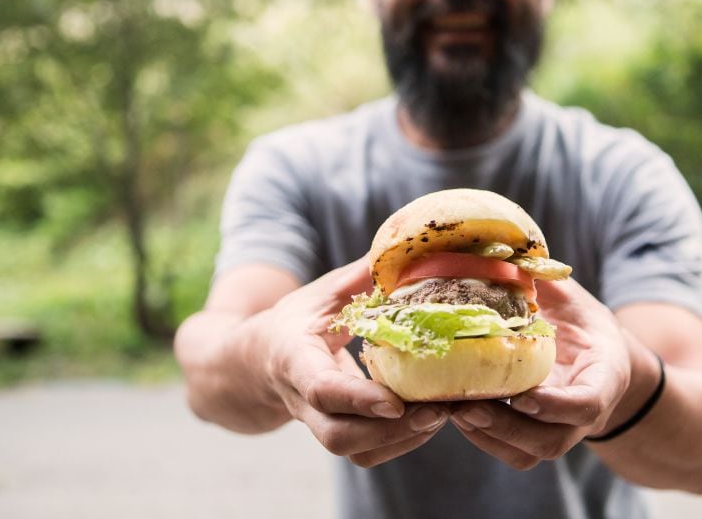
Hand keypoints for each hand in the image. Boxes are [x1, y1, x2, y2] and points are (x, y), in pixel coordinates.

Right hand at [262, 257, 448, 466]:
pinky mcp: (338, 432)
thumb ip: (362, 276)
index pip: (320, 388)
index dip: (357, 399)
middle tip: (437, 410)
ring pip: (355, 452)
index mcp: (295, 359)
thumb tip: (405, 248)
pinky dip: (402, 443)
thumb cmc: (296, 320)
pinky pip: (367, 453)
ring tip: (442, 413)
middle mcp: (303, 400)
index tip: (395, 403)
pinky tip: (429, 418)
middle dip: (390, 431)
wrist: (259, 360)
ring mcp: (319, 422)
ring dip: (403, 440)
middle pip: (338, 435)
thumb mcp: (323, 292)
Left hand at [449, 279, 630, 469]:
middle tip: (466, 406)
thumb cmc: (583, 324)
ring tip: (452, 409)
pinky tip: (454, 411)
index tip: (522, 396)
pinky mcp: (537, 438)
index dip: (554, 406)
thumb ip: (547, 283)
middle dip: (507, 429)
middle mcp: (584, 415)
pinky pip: (511, 452)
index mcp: (604, 377)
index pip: (586, 404)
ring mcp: (561, 431)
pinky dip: (481, 438)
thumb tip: (505, 249)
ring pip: (528, 453)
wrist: (598, 359)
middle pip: (551, 441)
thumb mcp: (574, 299)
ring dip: (488, 436)